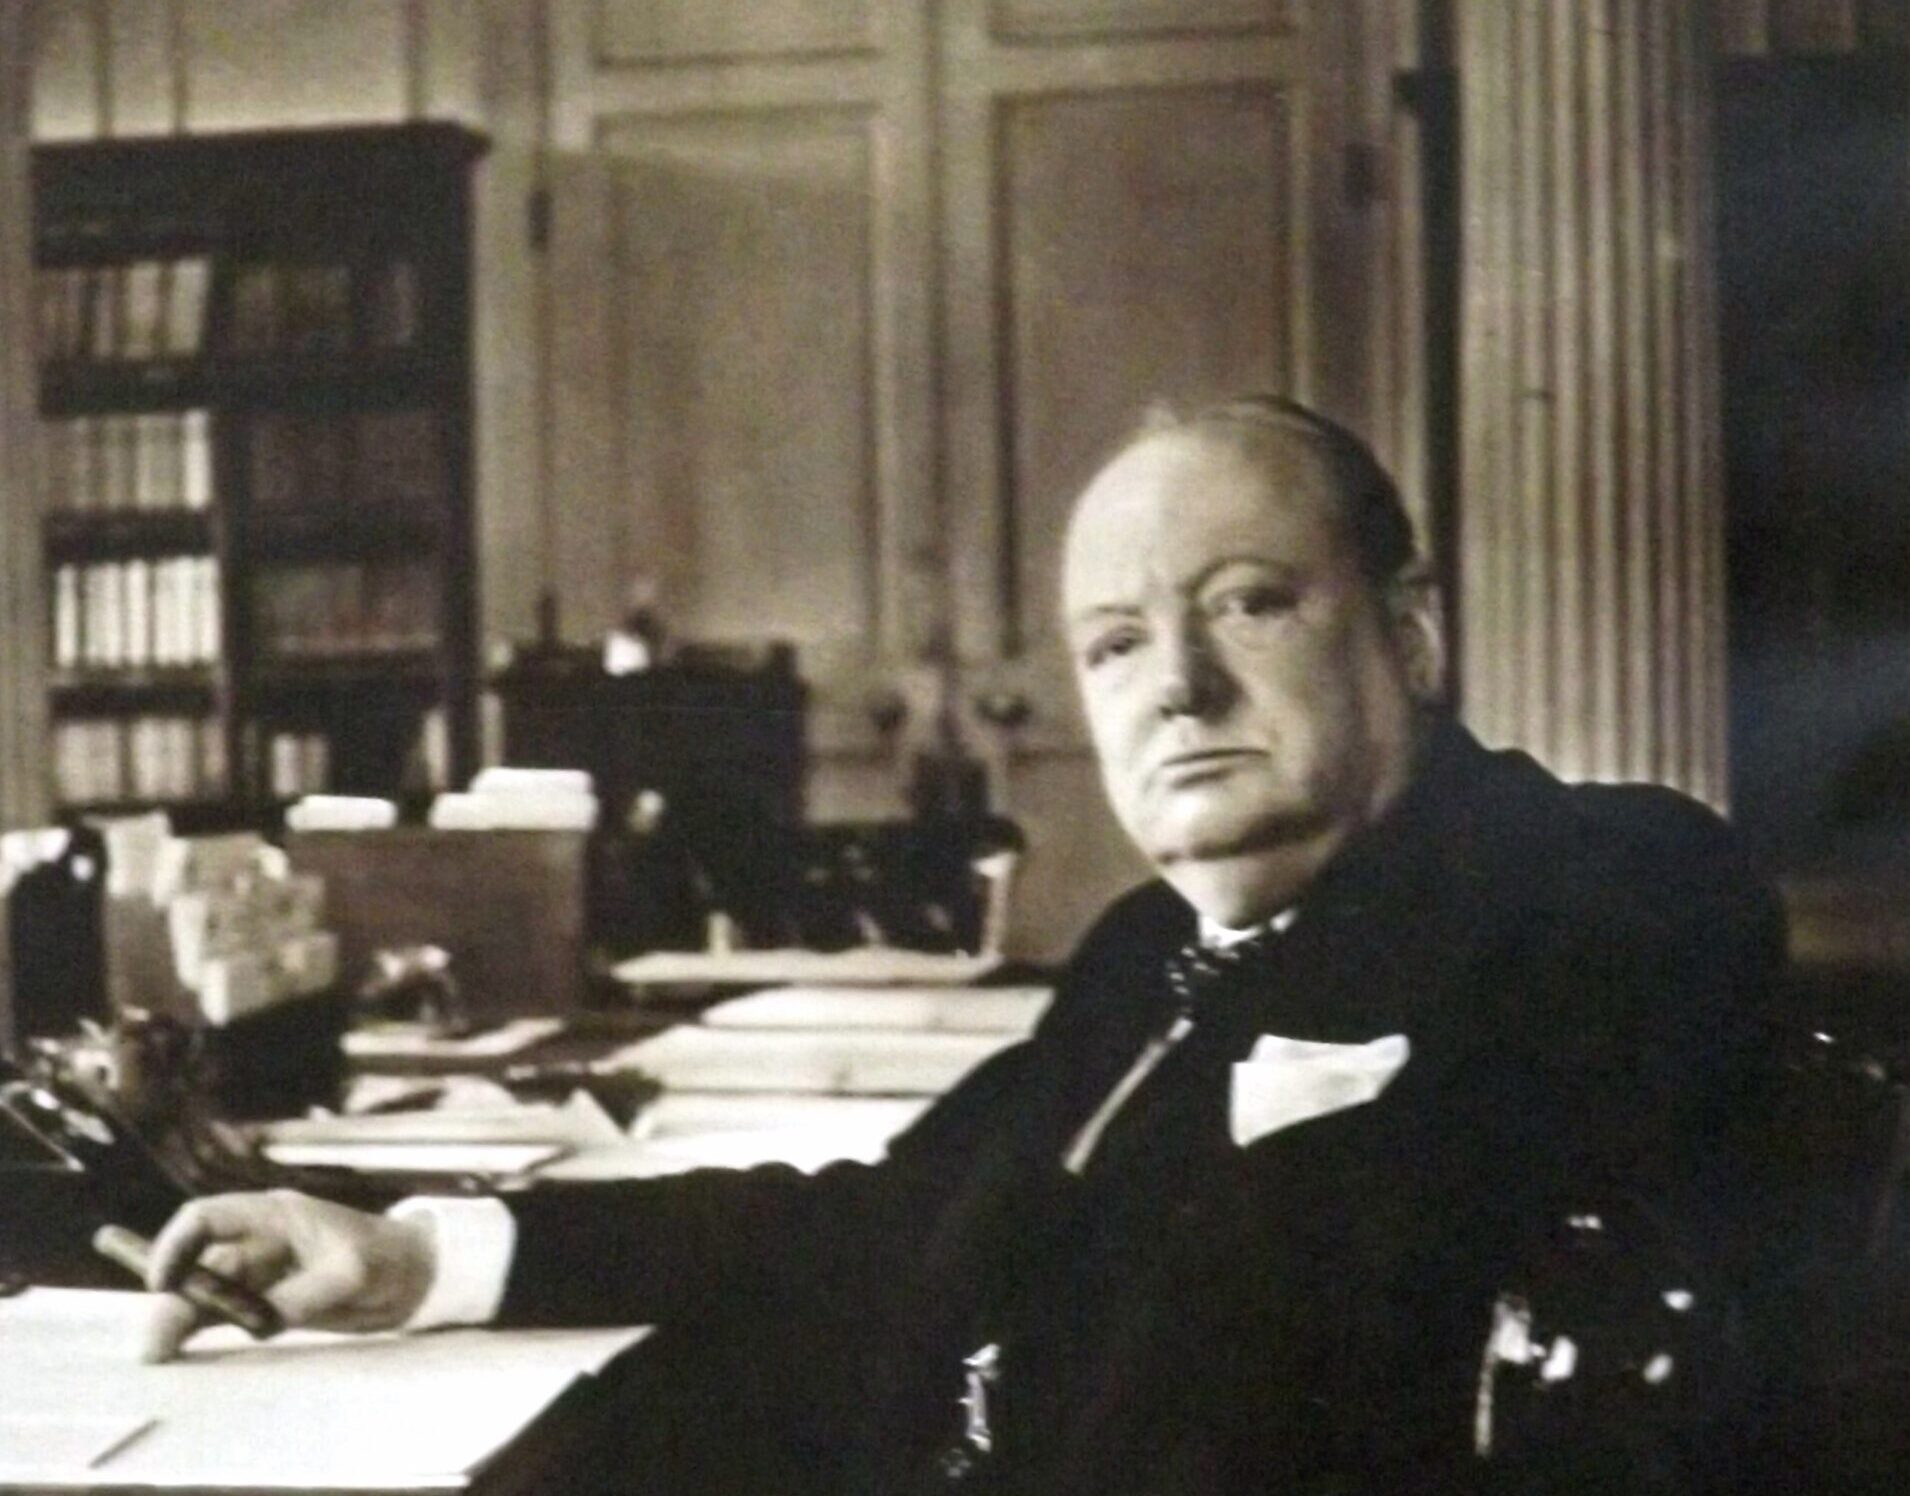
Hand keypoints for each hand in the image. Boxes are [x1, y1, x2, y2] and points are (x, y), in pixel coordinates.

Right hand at [140, 1189, 435, 1361]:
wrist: (415, 1276)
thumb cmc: (387, 1258)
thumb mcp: (352, 1274)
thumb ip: (305, 1294)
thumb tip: (258, 1321)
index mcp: (277, 1216)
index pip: (208, 1217)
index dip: (176, 1244)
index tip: (162, 1283)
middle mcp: (260, 1241)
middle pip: (200, 1265)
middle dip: (172, 1300)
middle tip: (153, 1344)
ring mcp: (262, 1273)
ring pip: (206, 1294)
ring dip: (180, 1320)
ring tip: (158, 1355)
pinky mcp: (267, 1301)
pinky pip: (224, 1314)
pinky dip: (202, 1330)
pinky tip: (183, 1351)